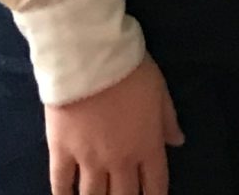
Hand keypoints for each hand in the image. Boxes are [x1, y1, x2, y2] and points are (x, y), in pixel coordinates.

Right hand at [46, 55, 183, 194]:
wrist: (90, 57)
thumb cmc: (130, 68)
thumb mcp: (160, 89)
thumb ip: (167, 119)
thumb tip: (178, 142)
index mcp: (146, 145)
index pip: (155, 185)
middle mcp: (119, 160)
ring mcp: (88, 159)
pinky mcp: (61, 151)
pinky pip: (60, 183)